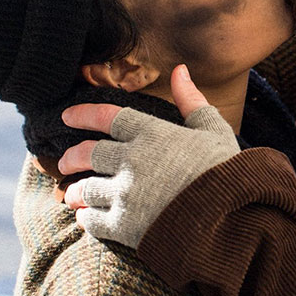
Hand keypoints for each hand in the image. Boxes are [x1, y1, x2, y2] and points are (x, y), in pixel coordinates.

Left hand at [59, 65, 239, 247]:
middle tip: (64, 161)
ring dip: (75, 192)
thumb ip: (193, 101)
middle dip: (72, 157)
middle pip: (89, 154)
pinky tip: (86, 219)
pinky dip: (86, 219)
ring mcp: (126, 194)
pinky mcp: (125, 225)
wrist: (230, 219)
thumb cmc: (226, 172)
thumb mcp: (214, 131)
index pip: (108, 117)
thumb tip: (181, 70)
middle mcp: (132, 161)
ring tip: (71, 195)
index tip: (67, 115)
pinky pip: (93, 221)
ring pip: (86, 189)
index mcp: (152, 134)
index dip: (84, 114)